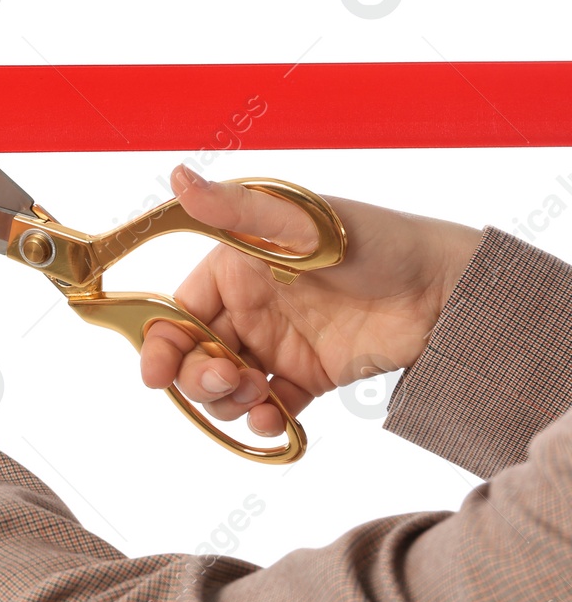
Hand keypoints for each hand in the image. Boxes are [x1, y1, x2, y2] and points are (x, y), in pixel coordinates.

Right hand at [140, 164, 483, 435]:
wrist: (445, 290)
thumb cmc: (372, 239)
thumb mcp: (298, 222)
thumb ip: (235, 210)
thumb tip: (177, 177)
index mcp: (234, 267)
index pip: (178, 312)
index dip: (161, 344)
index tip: (157, 374)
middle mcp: (249, 306)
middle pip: (195, 355)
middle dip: (198, 378)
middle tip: (229, 381)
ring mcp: (277, 343)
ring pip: (226, 385)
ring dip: (228, 402)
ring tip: (257, 398)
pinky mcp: (307, 376)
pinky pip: (269, 407)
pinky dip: (263, 422)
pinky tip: (273, 423)